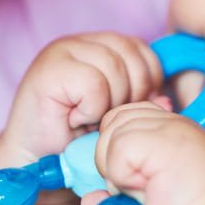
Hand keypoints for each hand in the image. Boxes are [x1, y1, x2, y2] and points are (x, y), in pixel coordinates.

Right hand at [4, 33, 161, 158]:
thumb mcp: (120, 114)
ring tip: (90, 120)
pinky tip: (76, 119)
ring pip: (114, 67)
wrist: (36, 163)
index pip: (141, 49)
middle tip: (109, 118)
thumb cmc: (79, 139)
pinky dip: (92, 109)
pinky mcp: (48, 69)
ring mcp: (62, 51)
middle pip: (131, 53)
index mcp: (99, 44)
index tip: (129, 108)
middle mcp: (80, 41)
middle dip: (131, 93)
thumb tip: (167, 100)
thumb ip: (144, 100)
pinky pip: (94, 83)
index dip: (146, 81)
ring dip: (110, 104)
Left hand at [93, 101, 204, 204]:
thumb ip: (119, 201)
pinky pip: (116, 151)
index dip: (118, 149)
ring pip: (111, 133)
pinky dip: (121, 178)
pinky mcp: (162, 140)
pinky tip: (147, 192)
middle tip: (135, 190)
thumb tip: (89, 198)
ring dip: (115, 170)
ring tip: (145, 193)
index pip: (128, 118)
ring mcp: (170, 128)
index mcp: (176, 134)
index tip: (132, 181)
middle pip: (114, 120)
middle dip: (110, 157)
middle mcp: (175, 124)